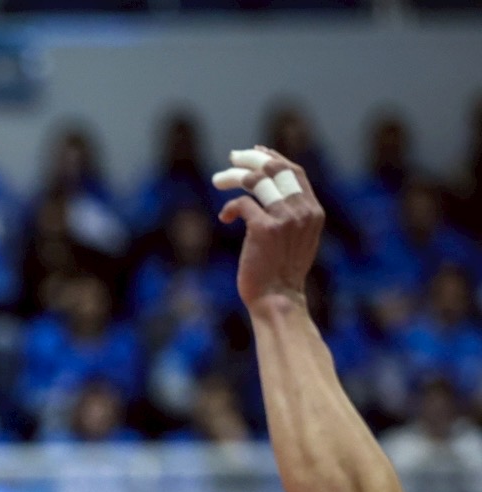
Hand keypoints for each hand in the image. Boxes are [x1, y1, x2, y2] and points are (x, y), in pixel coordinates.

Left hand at [216, 146, 324, 310]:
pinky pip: (243, 203)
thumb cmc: (281, 274)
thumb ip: (291, 215)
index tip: (257, 151)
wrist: (278, 299)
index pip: (295, 172)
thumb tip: (266, 194)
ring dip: (233, 177)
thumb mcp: (297, 240)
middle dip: (251, 160)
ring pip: (257, 181)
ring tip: (218, 180)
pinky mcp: (264, 229)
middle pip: (276, 169)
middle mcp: (303, 210)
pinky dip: (230, 207)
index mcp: (314, 211)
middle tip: (231, 157)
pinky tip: (224, 217)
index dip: (274, 158)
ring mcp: (285, 218)